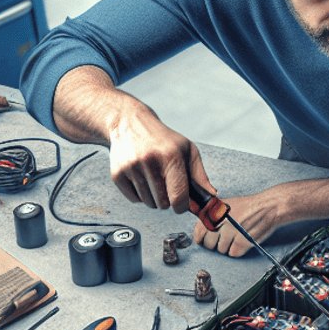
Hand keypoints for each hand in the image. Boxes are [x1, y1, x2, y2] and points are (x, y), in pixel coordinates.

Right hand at [106, 101, 212, 215]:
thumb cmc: (163, 139)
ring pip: (148, 203)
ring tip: (154, 179)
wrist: (129, 123)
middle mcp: (150, 161)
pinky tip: (141, 178)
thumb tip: (211, 196)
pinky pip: (133, 199)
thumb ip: (200, 175)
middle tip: (167, 185)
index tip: (182, 206)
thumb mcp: (187, 150)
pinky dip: (139, 195)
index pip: (178, 195)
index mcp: (171, 156)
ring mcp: (132, 167)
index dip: (182, 206)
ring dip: (154, 198)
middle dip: (168, 200)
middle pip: (163, 203)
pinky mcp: (117, 173)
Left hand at [193, 190, 286, 257]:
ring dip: (228, 247)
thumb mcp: (226, 204)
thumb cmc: (249, 206)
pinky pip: (233, 253)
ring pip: (222, 250)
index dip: (201, 239)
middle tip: (223, 239)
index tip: (204, 241)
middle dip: (215, 244)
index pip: (198, 232)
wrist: (268, 207)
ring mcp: (231, 233)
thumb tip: (202, 226)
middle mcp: (221, 222)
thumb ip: (212, 214)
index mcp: (214, 213)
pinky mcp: (242, 242)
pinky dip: (237, 250)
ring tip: (236, 238)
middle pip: (209, 244)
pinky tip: (242, 242)